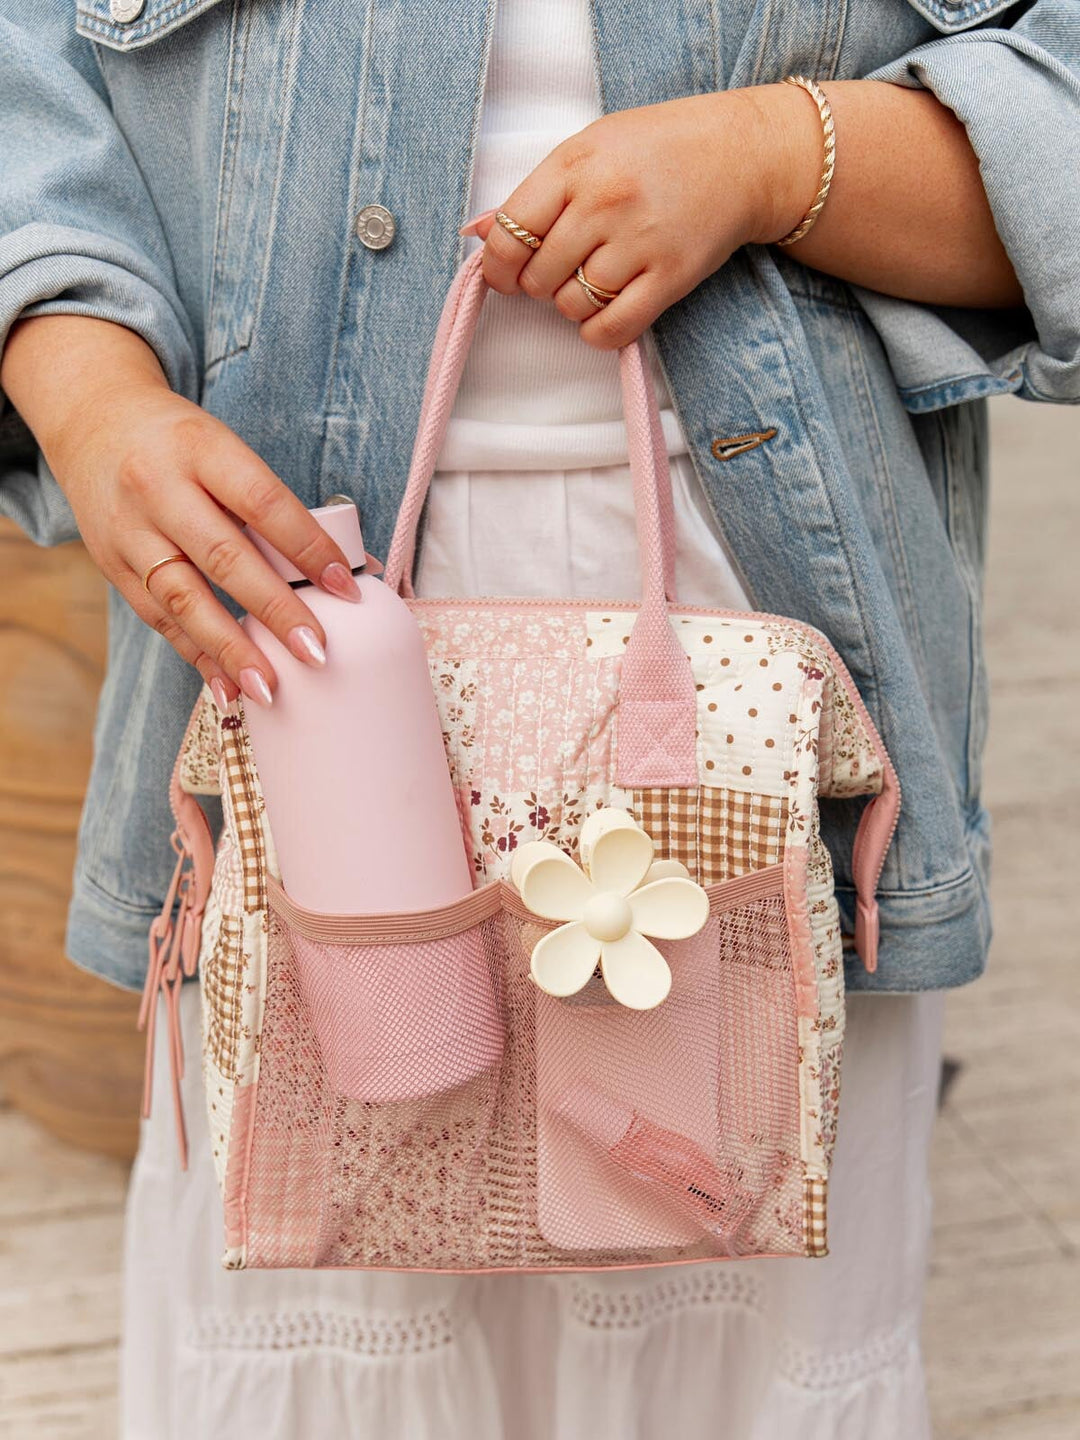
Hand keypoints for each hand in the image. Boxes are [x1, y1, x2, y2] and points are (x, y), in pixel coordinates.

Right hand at [1, 316, 362, 708]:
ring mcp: (129, 530)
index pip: (263, 502)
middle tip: (316, 652)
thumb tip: (344, 572)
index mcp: (200, 449)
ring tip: (270, 688)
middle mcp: (158, 488)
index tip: (346, 589)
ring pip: (183, 598)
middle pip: (224, 557)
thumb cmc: (182, 442)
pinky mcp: (111, 564)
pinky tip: (229, 686)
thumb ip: (274, 507)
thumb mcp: (225, 450)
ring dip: (230, 649)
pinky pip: (158, 618)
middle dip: (275, 611)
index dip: (308, 548)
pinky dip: (197, 655)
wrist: (94, 420)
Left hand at [465, 85, 820, 348]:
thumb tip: (475, 233)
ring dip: (573, 305)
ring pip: (572, 306)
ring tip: (593, 281)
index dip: (497, 266)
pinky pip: (611, 330)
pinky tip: (606, 311)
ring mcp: (638, 242)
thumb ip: (534, 193)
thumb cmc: (659, 149)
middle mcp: (603, 203)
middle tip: (562, 270)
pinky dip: (598, 332)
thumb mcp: (590, 148)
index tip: (505, 274)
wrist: (742, 154)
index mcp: (574, 165)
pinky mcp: (670, 277)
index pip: (508, 235)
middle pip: (538, 278)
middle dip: (540, 285)